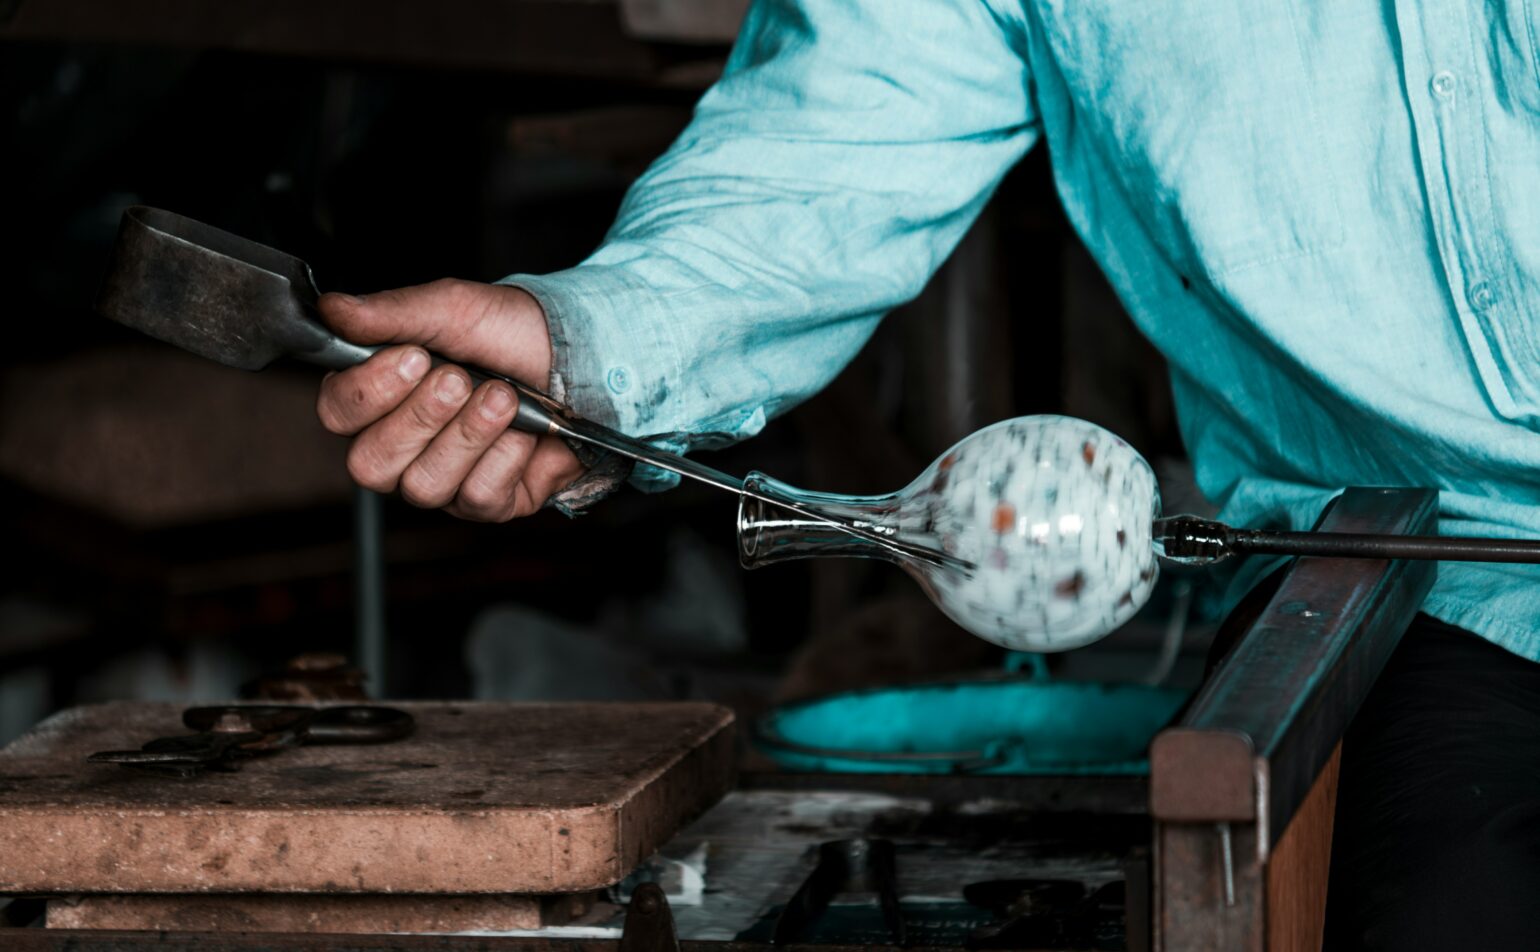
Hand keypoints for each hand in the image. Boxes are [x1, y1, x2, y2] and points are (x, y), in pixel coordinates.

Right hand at [315, 279, 583, 520]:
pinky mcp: (488, 502)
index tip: (414, 358)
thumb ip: (391, 313)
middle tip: (460, 379)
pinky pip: (477, 497)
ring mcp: (444, 479)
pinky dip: (506, 456)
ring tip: (504, 397)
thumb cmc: (514, 334)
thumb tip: (333, 310)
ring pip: (424, 485)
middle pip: (371, 463)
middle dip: (421, 418)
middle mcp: (404, 446)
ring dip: (469, 435)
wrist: (585, 358)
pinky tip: (525, 431)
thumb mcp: (454, 309)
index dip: (369, 392)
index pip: (338, 413)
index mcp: (382, 396)